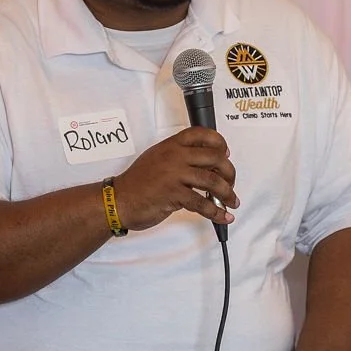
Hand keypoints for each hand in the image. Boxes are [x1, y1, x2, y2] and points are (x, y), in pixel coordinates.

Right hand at [110, 127, 236, 230]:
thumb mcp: (158, 159)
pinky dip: (216, 212)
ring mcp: (174, 174)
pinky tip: (222, 216)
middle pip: (215, 158)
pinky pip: (202, 203)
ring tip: (232, 201)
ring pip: (212, 181)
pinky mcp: (173, 194)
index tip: (226, 153)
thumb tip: (206, 166)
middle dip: (229, 173)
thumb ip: (179, 158)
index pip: (202, 134)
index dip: (219, 142)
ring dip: (228, 194)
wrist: (119, 200)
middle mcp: (175, 156)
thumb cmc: (138, 183)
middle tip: (231, 183)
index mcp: (171, 145)